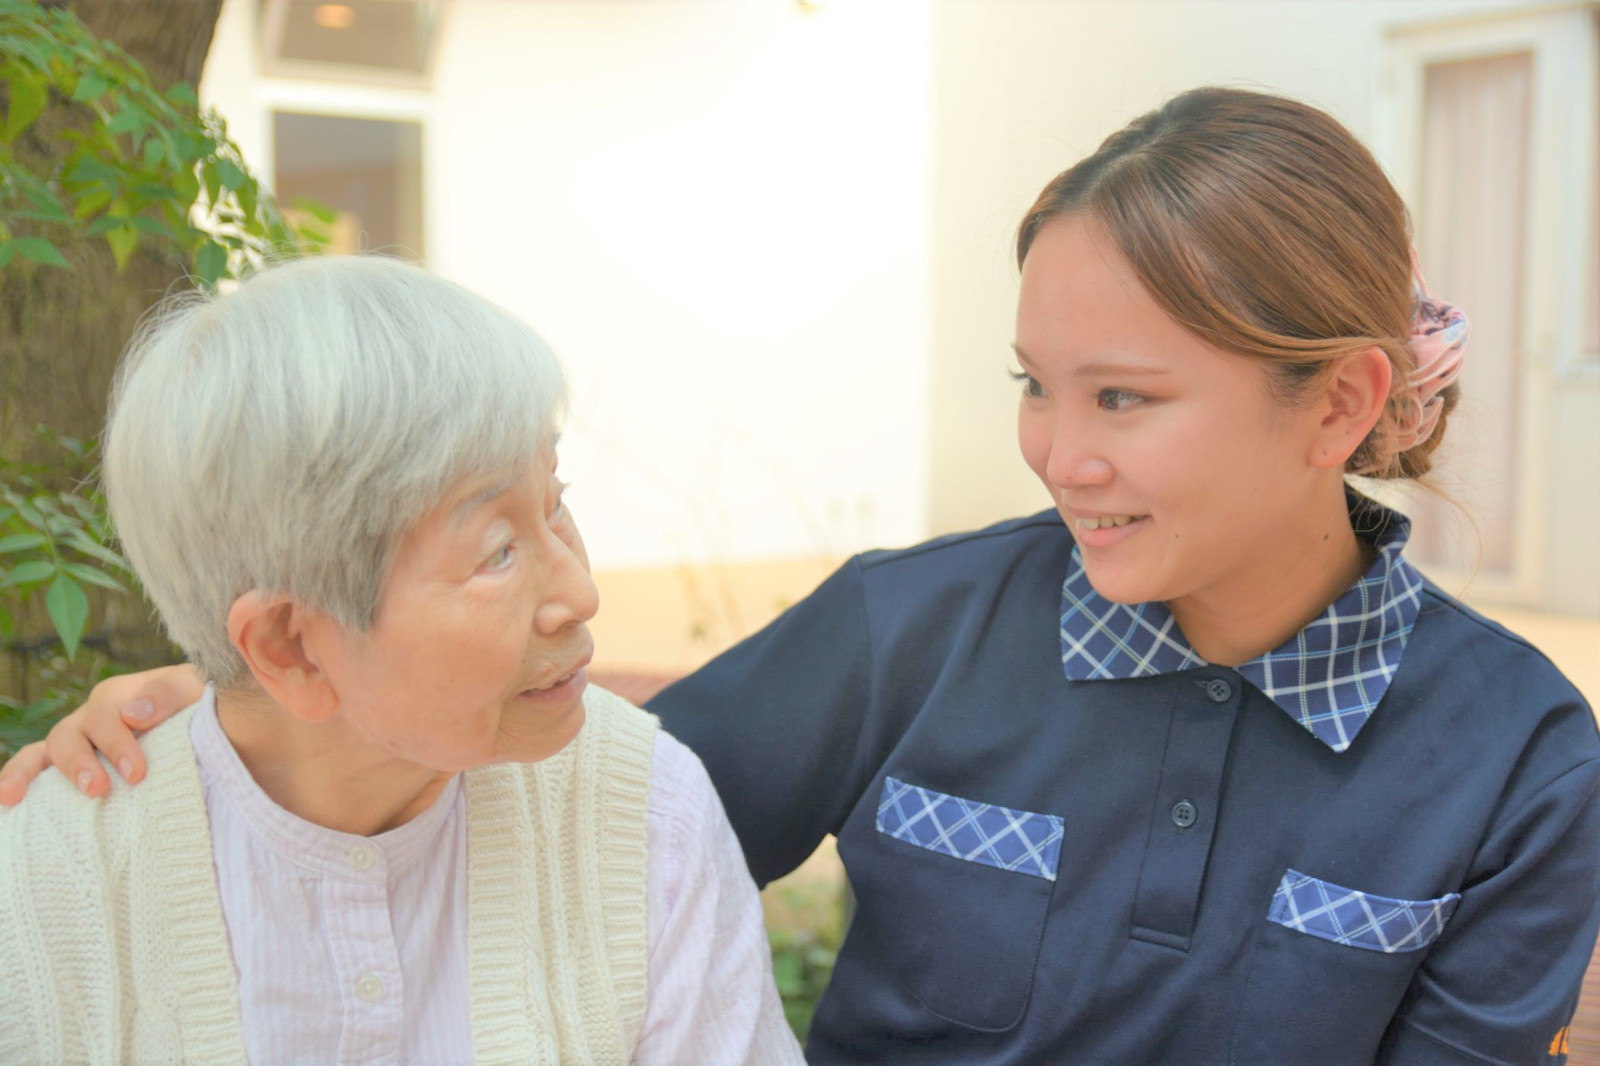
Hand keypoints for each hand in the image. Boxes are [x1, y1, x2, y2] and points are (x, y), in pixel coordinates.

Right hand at [0, 664, 203, 804]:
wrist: (206, 723)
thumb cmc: (198, 707)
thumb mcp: (193, 691)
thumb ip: (168, 694)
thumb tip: (134, 714)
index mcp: (118, 697)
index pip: (107, 716)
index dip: (117, 744)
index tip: (136, 773)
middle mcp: (90, 719)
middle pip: (69, 735)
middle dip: (78, 764)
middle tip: (97, 790)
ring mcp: (77, 744)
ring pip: (41, 753)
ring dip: (26, 774)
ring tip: (14, 799)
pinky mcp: (71, 768)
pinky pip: (33, 772)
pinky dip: (14, 782)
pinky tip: (5, 807)